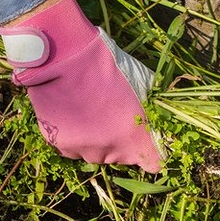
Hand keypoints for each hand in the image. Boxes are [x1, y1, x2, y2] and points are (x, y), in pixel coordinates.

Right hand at [0, 0, 161, 172]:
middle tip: (113, 115)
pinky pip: (73, 147)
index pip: (154, 164)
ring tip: (91, 112)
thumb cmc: (106, 64)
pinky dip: (76, 136)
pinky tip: (73, 113)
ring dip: (97, 140)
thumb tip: (159, 117)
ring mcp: (83, 150)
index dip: (154, 155)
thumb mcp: (140, 82)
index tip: (149, 145)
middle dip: (122, 141)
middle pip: (121, 158)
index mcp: (134, 138)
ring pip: (95, 154)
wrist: (62, 56)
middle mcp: (109, 151)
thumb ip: (150, 108)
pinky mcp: (60, 144)